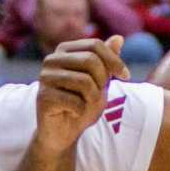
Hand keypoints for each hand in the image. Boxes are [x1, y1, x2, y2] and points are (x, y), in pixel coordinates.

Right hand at [34, 36, 127, 155]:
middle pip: (90, 60)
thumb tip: (119, 38)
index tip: (126, 77)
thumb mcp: (100, 81)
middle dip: (102, 81)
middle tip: (98, 95)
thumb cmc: (82, 103)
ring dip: (93, 98)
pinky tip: (74, 113)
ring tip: (86, 105)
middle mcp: (51, 60)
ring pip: (84, 82)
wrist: (64, 132)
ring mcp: (44, 78)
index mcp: (64, 50)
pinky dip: (82, 111)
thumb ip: (107, 60)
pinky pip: (75, 102)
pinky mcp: (43, 97)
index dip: (114, 61)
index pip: (94, 45)